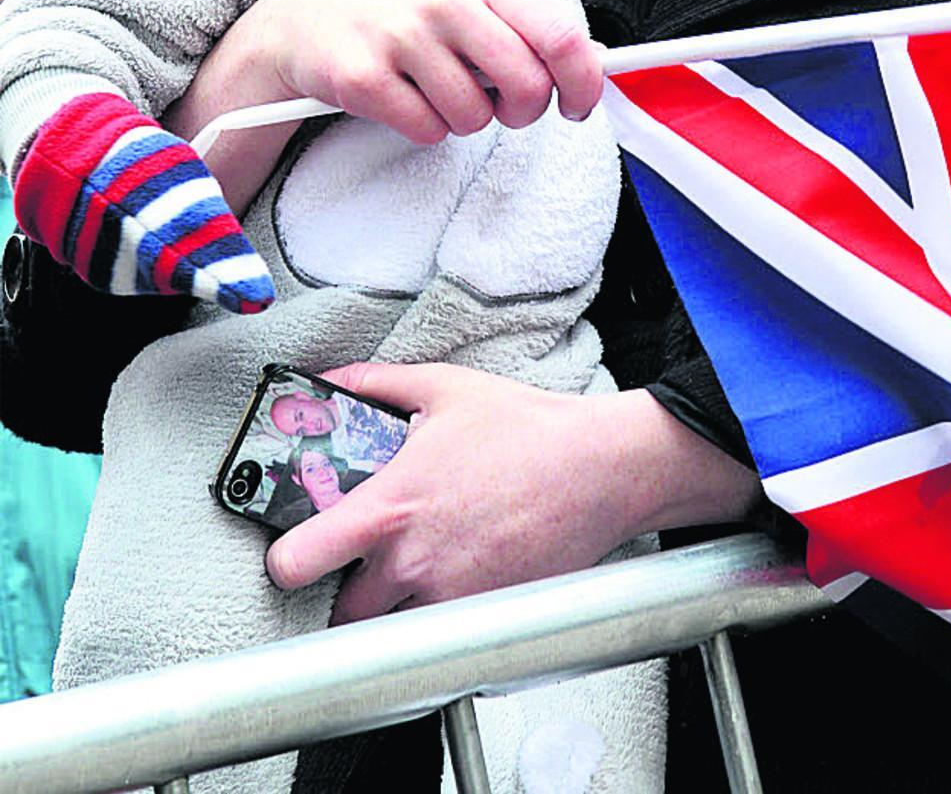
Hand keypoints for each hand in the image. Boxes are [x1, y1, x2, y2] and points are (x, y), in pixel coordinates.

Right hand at [170, 0, 604, 193]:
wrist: (305, 16)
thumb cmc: (403, 12)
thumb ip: (526, 26)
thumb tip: (596, 62)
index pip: (559, 35)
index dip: (582, 83)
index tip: (577, 107)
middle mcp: (444, 2)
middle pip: (525, 86)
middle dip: (522, 112)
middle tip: (501, 107)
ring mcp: (401, 37)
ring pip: (474, 118)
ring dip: (463, 119)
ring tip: (435, 91)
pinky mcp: (363, 76)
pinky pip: (426, 130)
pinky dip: (423, 128)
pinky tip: (402, 99)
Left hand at [264, 362, 761, 620]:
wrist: (599, 470)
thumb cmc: (526, 429)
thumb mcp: (443, 388)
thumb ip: (374, 385)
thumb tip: (329, 381)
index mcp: (390, 505)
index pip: (298, 560)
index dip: (283, 562)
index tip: (291, 553)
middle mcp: (413, 561)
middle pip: (340, 615)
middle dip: (343, 594)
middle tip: (360, 567)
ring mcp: (450, 598)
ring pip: (390, 633)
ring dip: (391, 612)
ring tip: (412, 575)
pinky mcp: (485, 617)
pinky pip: (442, 637)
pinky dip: (440, 620)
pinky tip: (457, 579)